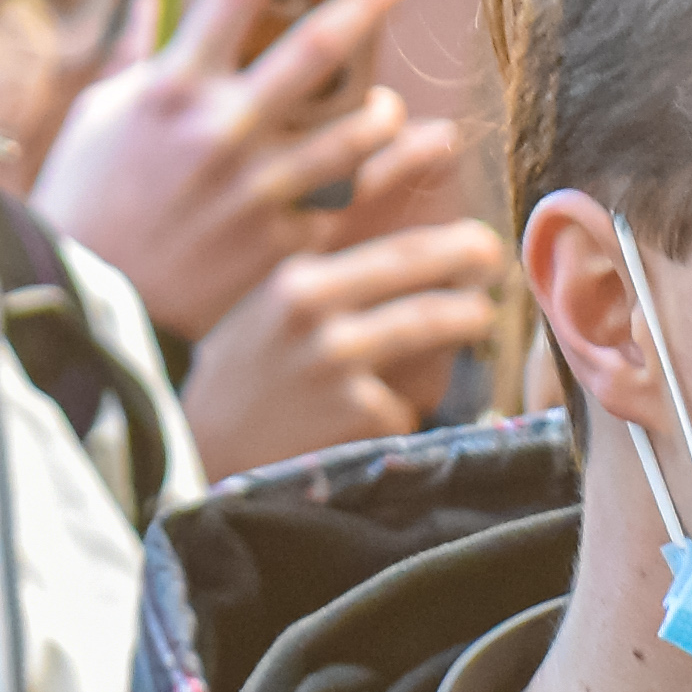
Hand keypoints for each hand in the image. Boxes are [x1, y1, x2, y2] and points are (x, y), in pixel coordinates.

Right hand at [28, 0, 433, 342]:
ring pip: (352, 132)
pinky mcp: (280, 245)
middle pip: (314, 48)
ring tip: (392, 105)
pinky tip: (394, 172)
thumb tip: (160, 6)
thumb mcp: (101, 121)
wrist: (86, 316)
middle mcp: (221, 130)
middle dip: (366, 1)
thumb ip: (144, 62)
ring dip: (382, 113)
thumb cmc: (86, 210)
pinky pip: (346, 203)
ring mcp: (256, 190)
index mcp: (172, 88)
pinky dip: (373, 184)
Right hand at [179, 211, 518, 475]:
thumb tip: (411, 260)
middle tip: (493, 267)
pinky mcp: (356, 414)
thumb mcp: (267, 314)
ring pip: (430, 323)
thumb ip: (325, 285)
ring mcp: (338, 363)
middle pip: (421, 271)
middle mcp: (317, 313)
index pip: (393, 245)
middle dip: (471, 264)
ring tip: (476, 317)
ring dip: (465, 317)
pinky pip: (406, 400)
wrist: (198, 453)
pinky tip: (387, 409)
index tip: (478, 238)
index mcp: (296, 280)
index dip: (448, 238)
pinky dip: (405, 403)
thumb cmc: (240, 381)